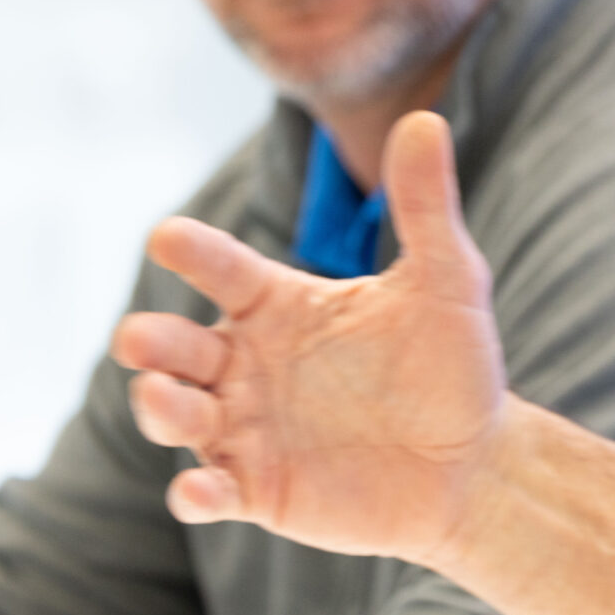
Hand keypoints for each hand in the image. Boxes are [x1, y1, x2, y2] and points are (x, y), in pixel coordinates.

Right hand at [116, 111, 509, 569]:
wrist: (475, 462)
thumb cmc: (454, 366)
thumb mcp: (446, 281)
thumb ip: (425, 207)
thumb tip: (427, 120)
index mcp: (279, 305)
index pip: (220, 268)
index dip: (191, 251)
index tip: (167, 237)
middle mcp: (248, 363)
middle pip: (173, 344)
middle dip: (148, 341)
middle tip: (139, 339)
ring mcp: (247, 428)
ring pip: (175, 414)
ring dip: (159, 408)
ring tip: (165, 400)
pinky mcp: (260, 490)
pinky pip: (209, 493)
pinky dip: (195, 494)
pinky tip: (198, 494)